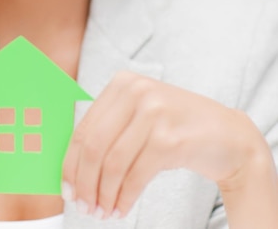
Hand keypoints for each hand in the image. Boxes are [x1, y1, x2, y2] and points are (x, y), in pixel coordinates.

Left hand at [62, 70, 263, 218]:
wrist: (229, 135)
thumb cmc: (176, 127)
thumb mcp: (140, 115)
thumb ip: (109, 129)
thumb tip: (71, 167)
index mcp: (123, 83)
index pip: (84, 128)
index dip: (70, 163)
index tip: (66, 188)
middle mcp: (137, 92)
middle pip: (94, 146)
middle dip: (84, 182)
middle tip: (84, 206)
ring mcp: (155, 114)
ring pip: (113, 163)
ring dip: (104, 194)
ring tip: (103, 212)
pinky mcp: (171, 139)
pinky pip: (135, 176)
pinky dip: (124, 197)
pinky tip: (121, 208)